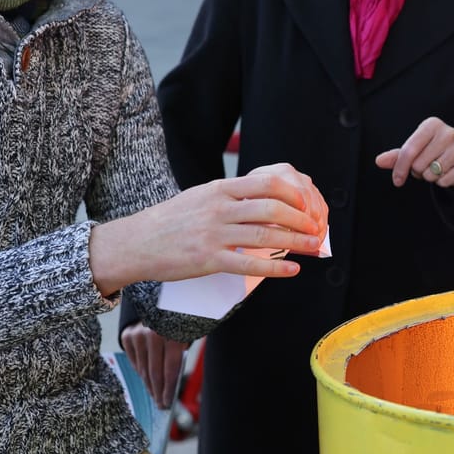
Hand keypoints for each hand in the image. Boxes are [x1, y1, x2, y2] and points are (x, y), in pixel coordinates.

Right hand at [89, 162, 328, 293]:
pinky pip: (248, 265)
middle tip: (317, 230)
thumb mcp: (202, 197)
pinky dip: (275, 268)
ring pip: (265, 237)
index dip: (295, 195)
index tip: (308, 206)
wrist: (136, 242)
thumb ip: (232, 197)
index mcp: (220, 189)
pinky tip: (292, 270)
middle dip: (301, 220)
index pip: (268, 183)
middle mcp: (219, 209)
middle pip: (272, 209)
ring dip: (296, 242)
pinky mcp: (208, 260)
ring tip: (314, 247)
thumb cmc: (172, 220)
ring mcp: (213, 235)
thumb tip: (268, 202)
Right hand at [120, 323, 187, 409]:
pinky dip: (140, 370)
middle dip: (158, 391)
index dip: (168, 389)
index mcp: (173, 335)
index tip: (167, 403)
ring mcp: (138, 334)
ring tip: (154, 395)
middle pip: (154, 372)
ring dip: (149, 384)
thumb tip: (170, 386)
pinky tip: (146, 379)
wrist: (165, 301)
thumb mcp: (187, 335)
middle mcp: (153, 334)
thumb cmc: (180, 321)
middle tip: (160, 405)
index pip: (170, 370)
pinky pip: (134, 360)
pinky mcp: (128, 335)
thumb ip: (180, 356)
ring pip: (143, 368)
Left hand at [376, 116, 453, 188]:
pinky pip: (444, 181)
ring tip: (436, 168)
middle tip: (426, 166)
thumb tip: (379, 161)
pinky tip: (447, 173)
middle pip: (419, 165)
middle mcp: (448, 132)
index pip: (409, 150)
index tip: (397, 180)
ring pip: (431, 174)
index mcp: (432, 124)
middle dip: (419, 171)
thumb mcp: (414, 150)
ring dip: (430, 177)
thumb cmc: (433, 151)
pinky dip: (442, 182)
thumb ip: (396, 156)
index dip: (400, 168)